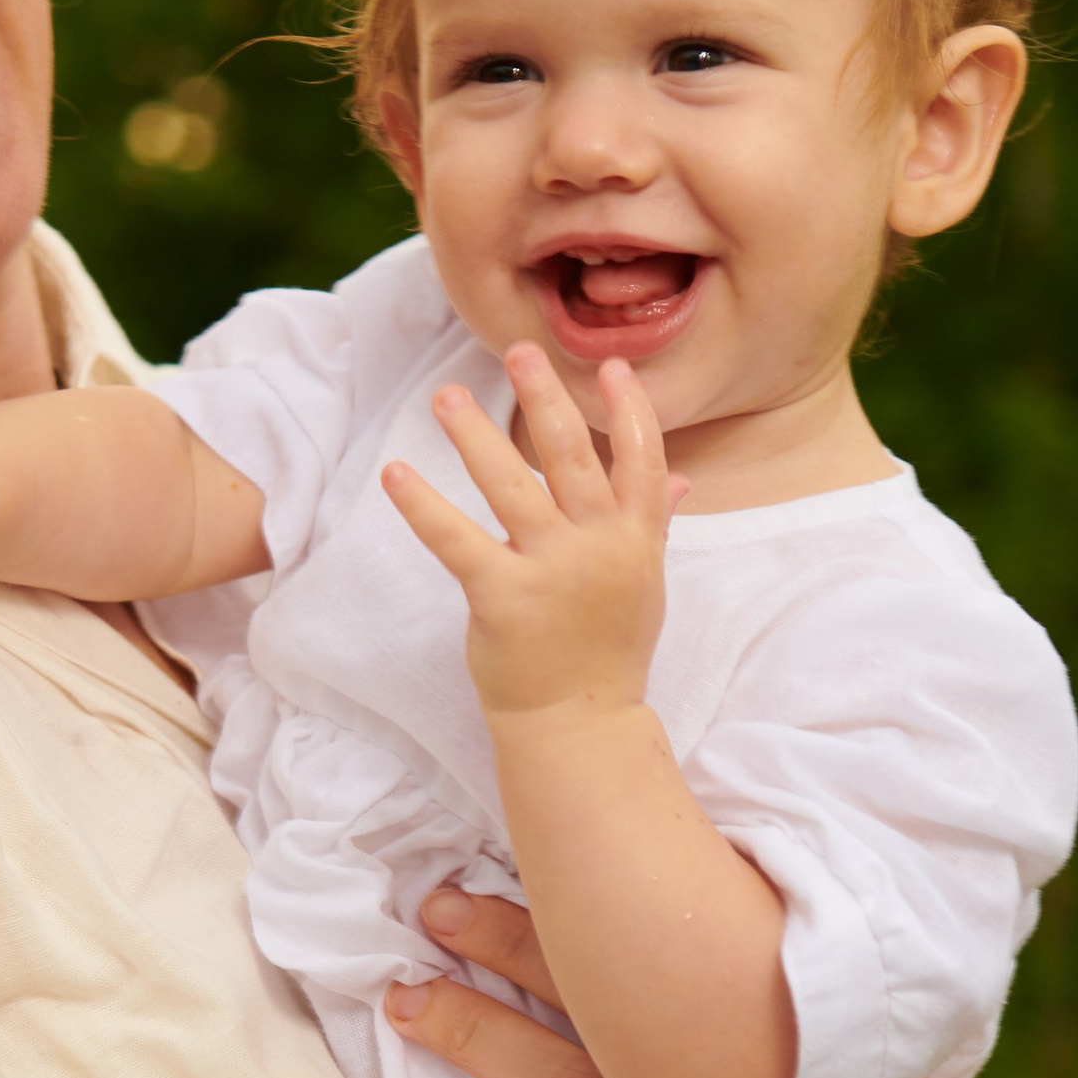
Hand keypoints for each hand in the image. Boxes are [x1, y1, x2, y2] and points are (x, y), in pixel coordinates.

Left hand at [381, 347, 679, 719]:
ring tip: (446, 395)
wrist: (581, 725)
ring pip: (511, 486)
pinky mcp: (502, 598)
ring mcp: (552, 571)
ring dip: (475, 436)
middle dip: (546, 399)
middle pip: (572, 457)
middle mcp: (599, 547)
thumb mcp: (644, 582)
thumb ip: (653, 521)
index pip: (642, 459)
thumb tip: (681, 477)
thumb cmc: (608, 650)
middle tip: (518, 351)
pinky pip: (456, 540)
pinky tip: (397, 473)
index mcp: (635, 539)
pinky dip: (423, 506)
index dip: (630, 410)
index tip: (612, 365)